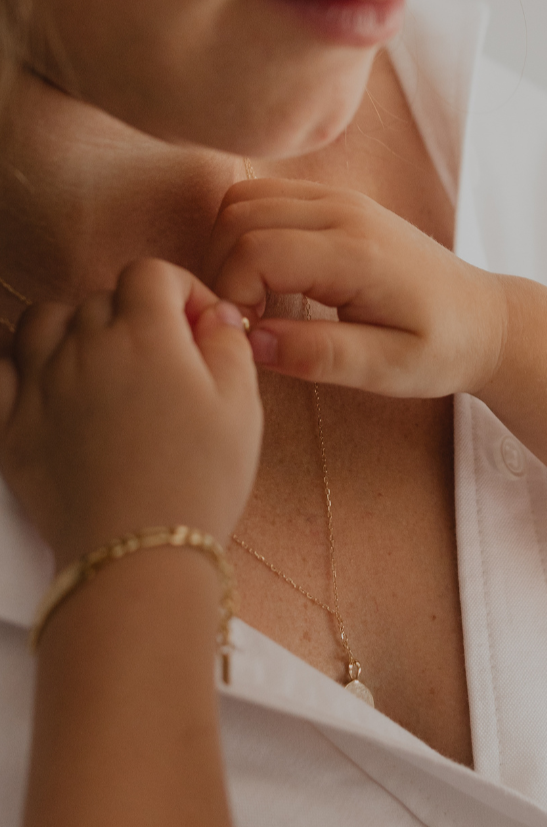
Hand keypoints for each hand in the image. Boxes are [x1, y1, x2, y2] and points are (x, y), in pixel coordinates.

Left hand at [0, 259, 261, 567]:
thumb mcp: (243, 408)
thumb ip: (229, 346)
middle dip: (136, 315)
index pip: (152, 273)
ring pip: (43, 322)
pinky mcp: (11, 427)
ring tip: (100, 360)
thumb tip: (215, 317)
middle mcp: (84, 346)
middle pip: (101, 298)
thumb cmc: (199, 481)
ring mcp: (40, 385)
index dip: (181, 290)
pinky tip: (40, 379)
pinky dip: (15, 365)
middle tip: (165, 359)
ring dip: (72, 327)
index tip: (201, 326)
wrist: (140, 553)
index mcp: (145, 334)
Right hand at [203, 178, 507, 398]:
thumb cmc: (441, 348)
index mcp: (357, 251)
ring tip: (252, 304)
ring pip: (244, 199)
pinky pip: (266, 198)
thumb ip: (319, 356)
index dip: (232, 296)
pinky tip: (267, 281)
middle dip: (221, 272)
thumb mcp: (387, 370)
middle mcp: (345, 210)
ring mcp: (340, 197)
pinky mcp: (336, 201)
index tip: (247, 338)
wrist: (484, 318)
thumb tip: (251, 342)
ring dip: (229, 250)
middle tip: (243, 324)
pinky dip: (246, 234)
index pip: (255, 250)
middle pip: (238, 216)